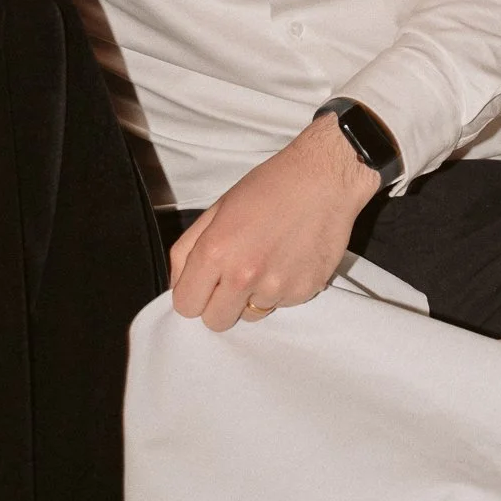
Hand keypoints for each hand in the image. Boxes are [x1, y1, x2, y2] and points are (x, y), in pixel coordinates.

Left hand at [170, 116, 377, 332]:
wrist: (323, 179)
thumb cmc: (270, 187)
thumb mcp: (217, 209)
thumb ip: (188, 250)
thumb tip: (178, 284)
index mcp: (216, 251)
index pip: (186, 305)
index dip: (192, 295)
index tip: (202, 285)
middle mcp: (244, 275)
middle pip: (216, 321)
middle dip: (219, 304)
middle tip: (233, 277)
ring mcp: (276, 288)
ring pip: (251, 314)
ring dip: (253, 296)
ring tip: (267, 259)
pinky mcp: (303, 293)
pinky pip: (281, 305)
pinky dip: (282, 289)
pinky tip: (289, 258)